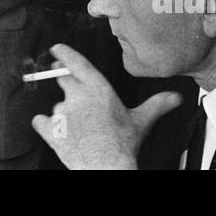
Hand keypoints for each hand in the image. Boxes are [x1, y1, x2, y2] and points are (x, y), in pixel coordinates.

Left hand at [31, 43, 183, 169]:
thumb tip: (174, 98)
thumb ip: (157, 105)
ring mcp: (62, 113)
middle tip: (62, 78)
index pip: (76, 62)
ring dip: (63, 111)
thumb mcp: (141, 121)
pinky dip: (46, 125)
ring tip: (77, 125)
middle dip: (61, 76)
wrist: (106, 167)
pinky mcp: (51, 130)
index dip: (64, 53)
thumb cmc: (123, 145)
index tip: (57, 49)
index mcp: (98, 89)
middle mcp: (77, 96)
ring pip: (56, 104)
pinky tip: (55, 130)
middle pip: (62, 78)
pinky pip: (41, 122)